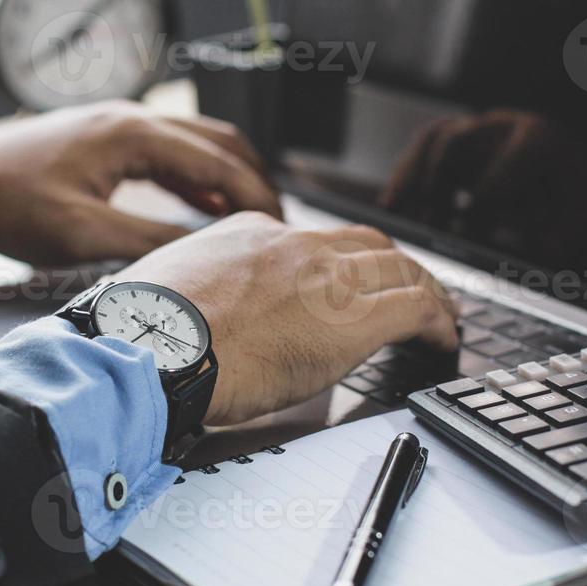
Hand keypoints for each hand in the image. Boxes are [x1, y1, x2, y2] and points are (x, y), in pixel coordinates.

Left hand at [0, 101, 280, 267]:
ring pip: (195, 145)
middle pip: (219, 144)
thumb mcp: (84, 235)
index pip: (221, 164)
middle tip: (277, 225)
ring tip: (249, 220)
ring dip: (227, 179)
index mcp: (134, 133)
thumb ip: (150, 244)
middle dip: (254, 183)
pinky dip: (196, 178)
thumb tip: (205, 256)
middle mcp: (131, 119)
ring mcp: (116, 125)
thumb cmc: (6, 204)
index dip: (259, 199)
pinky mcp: (102, 140)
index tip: (282, 230)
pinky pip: (168, 152)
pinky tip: (199, 210)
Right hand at [116, 213, 458, 425]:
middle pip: (365, 245)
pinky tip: (441, 338)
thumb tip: (204, 321)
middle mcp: (292, 244)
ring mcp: (324, 277)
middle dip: (392, 267)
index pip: (310, 240)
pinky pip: (416, 308)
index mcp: (247, 234)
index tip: (340, 284)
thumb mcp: (169, 291)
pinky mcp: (350, 319)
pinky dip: (438, 321)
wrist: (149, 352)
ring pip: (398, 268)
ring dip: (424, 290)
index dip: (336, 263)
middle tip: (407, 289)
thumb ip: (200, 292)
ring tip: (437, 314)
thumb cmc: (145, 336)